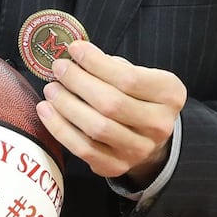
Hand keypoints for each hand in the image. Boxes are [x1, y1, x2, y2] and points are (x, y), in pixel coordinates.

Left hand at [38, 40, 186, 184]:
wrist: (152, 139)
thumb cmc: (139, 98)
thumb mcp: (140, 75)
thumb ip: (113, 66)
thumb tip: (75, 56)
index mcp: (169, 94)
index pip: (128, 78)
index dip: (96, 63)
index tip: (74, 49)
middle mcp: (159, 125)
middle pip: (111, 103)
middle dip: (78, 82)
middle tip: (59, 68)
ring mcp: (139, 150)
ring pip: (96, 128)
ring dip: (67, 105)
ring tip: (51, 89)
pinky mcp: (117, 167)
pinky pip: (83, 149)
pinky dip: (60, 128)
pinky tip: (46, 111)